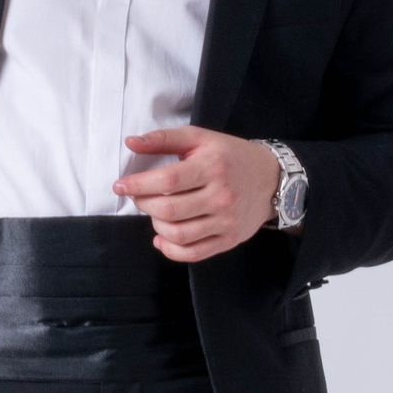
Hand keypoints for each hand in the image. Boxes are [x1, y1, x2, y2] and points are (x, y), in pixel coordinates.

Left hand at [113, 128, 280, 262]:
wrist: (271, 178)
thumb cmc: (230, 156)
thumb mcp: (200, 138)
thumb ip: (164, 138)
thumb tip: (131, 142)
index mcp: (212, 166)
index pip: (167, 180)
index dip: (138, 185)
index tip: (121, 185)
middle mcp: (220, 195)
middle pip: (169, 209)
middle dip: (143, 204)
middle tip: (138, 197)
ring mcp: (226, 221)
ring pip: (178, 234)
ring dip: (156, 225)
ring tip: (154, 212)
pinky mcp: (228, 239)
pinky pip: (193, 254)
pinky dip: (170, 250)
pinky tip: (161, 238)